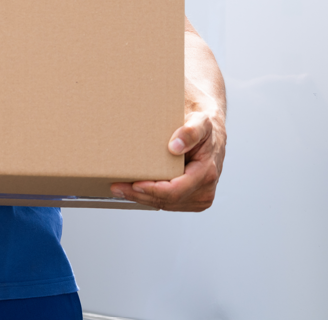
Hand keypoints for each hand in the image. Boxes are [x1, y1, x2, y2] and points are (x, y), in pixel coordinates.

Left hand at [111, 109, 225, 210]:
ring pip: (166, 204)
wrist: (211, 133)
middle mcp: (205, 190)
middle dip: (140, 195)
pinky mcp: (191, 199)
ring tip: (121, 189)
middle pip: (167, 201)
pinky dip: (150, 197)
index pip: (175, 190)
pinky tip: (135, 190)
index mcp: (207, 173)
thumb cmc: (204, 127)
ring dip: (143, 198)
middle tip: (116, 187)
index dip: (152, 190)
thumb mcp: (200, 122)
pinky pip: (168, 202)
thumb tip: (174, 147)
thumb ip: (190, 132)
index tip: (133, 184)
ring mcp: (198, 197)